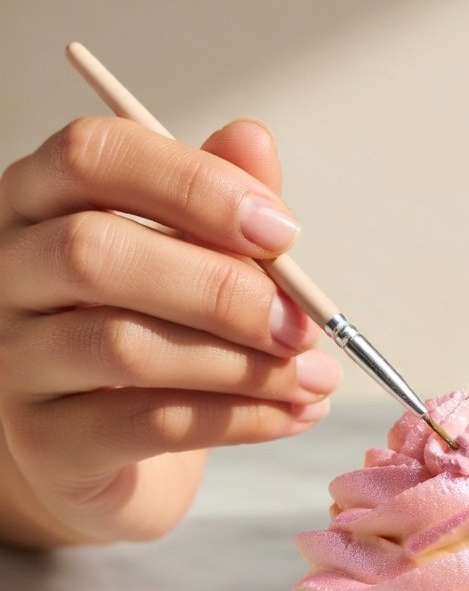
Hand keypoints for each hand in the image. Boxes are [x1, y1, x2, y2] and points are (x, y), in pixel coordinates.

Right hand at [0, 116, 339, 545]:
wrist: (112, 451)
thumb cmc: (157, 333)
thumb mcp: (191, 258)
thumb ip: (219, 202)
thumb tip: (254, 139)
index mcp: (43, 201)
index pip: (94, 156)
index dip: (194, 184)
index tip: (283, 229)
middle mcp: (10, 272)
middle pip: (97, 253)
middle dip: (222, 290)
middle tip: (303, 324)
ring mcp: (18, 361)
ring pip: (125, 347)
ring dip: (244, 366)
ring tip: (315, 378)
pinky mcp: (49, 441)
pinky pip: (151, 424)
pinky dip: (241, 419)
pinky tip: (294, 414)